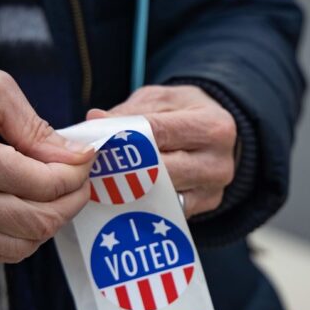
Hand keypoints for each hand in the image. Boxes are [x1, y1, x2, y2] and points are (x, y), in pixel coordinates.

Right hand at [0, 70, 94, 262]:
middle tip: (79, 180)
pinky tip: (28, 209)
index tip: (85, 159)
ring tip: (57, 195)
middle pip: (40, 222)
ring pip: (22, 245)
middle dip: (73, 201)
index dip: (77, 174)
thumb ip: (36, 128)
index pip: (46, 184)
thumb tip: (75, 156)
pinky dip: (24, 235)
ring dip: (51, 222)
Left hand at [87, 85, 236, 217]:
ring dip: (127, 188)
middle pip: (159, 169)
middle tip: (91, 165)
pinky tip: (123, 193)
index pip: (160, 132)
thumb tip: (96, 120)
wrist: (218, 135)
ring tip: (101, 179)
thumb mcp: (163, 100)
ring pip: (159, 194)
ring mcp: (213, 190)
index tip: (95, 138)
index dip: (124, 136)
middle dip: (122, 166)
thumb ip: (132, 111)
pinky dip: (141, 202)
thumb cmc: (186, 112)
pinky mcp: (204, 207)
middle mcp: (218, 162)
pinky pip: (164, 209)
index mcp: (213, 126)